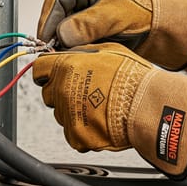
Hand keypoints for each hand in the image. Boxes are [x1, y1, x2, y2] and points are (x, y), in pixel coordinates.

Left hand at [32, 42, 186, 177]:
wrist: (146, 106)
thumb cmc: (133, 78)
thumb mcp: (108, 50)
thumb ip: (83, 52)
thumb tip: (72, 52)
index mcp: (67, 66)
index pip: (40, 68)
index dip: (47, 71)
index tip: (53, 75)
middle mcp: (62, 90)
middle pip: (49, 93)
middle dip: (61, 92)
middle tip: (84, 92)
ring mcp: (68, 115)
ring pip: (61, 114)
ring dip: (74, 111)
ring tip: (98, 108)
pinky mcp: (77, 136)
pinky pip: (72, 133)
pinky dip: (83, 130)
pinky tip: (99, 122)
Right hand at [37, 0, 186, 69]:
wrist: (156, 30)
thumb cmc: (141, 15)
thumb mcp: (114, 15)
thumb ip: (89, 23)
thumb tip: (64, 33)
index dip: (48, 20)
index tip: (46, 38)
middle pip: (55, 15)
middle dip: (53, 34)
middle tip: (51, 51)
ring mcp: (81, 13)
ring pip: (61, 29)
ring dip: (61, 43)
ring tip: (62, 55)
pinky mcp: (85, 29)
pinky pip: (70, 39)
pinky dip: (69, 48)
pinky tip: (72, 56)